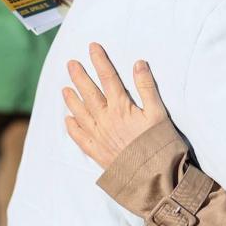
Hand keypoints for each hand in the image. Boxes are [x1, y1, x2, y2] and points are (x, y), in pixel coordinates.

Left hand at [63, 42, 168, 168]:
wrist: (155, 178)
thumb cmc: (161, 145)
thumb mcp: (159, 113)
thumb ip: (147, 87)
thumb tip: (138, 63)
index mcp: (121, 107)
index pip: (108, 78)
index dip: (100, 61)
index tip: (92, 47)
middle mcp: (105, 120)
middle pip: (89, 93)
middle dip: (79, 76)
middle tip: (70, 64)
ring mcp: (99, 137)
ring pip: (80, 113)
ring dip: (72, 100)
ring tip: (65, 88)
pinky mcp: (97, 153)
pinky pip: (80, 138)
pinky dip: (72, 128)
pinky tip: (68, 120)